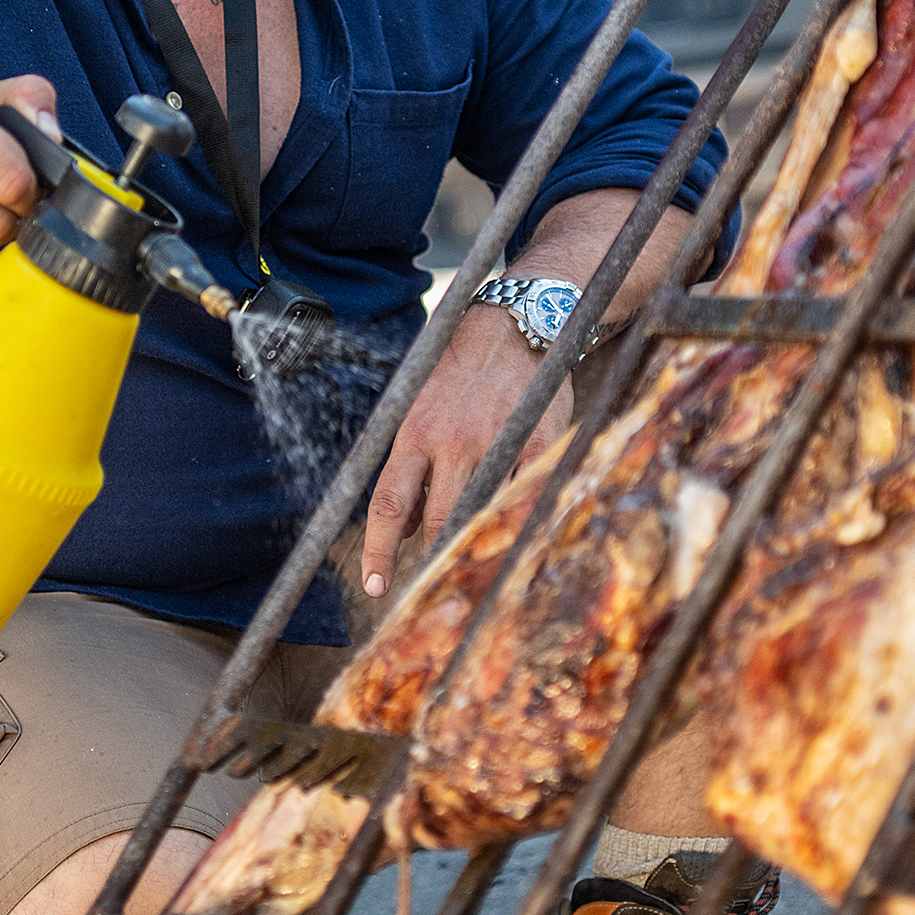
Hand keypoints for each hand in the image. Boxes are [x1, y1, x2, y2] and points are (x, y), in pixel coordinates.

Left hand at [361, 306, 571, 598]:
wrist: (519, 323)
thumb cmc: (463, 368)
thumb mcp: (423, 407)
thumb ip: (413, 466)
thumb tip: (406, 527)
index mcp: (416, 431)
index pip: (389, 504)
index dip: (379, 551)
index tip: (374, 586)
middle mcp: (454, 440)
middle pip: (439, 521)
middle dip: (434, 561)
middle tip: (433, 591)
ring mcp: (499, 442)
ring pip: (482, 515)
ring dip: (475, 549)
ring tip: (473, 576)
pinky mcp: (540, 443)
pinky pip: (527, 498)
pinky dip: (518, 525)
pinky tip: (515, 543)